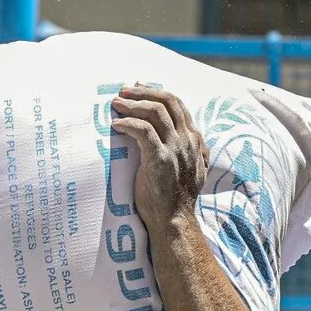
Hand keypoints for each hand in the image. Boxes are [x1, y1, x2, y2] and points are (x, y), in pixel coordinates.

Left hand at [110, 85, 208, 234]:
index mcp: (194, 141)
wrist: (174, 221)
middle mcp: (187, 140)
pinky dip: (128, 123)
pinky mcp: (160, 159)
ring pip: (155, 112)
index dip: (157, 93)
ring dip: (133, 104)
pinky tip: (116, 125)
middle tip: (124, 91)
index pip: (178, 105)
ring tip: (116, 104)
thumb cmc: (175, 199)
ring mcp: (175, 149)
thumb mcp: (190, 170)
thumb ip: (189, 152)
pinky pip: (143, 131)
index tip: (138, 89)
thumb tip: (181, 139)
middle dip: (144, 92)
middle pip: (168, 101)